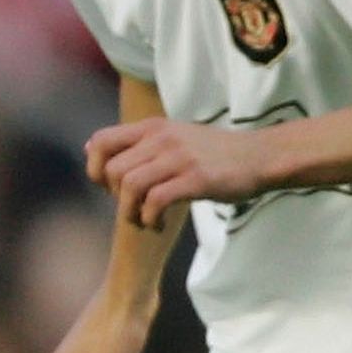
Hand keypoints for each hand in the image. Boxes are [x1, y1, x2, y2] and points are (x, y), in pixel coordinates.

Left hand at [85, 117, 266, 229]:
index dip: (95, 168)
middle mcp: (161, 138)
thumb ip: (138, 142)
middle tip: (131, 208)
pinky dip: (150, 218)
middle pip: (113, 170)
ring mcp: (179, 158)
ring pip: (131, 186)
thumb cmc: (214, 152)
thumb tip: (91, 148)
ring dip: (130, 212)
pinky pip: (156, 200)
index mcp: (152, 127)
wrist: (260, 156)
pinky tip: (158, 225)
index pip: (100, 141)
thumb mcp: (173, 136)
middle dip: (114, 197)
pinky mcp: (196, 179)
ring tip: (143, 221)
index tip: (109, 187)